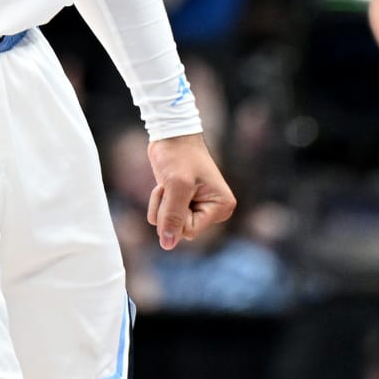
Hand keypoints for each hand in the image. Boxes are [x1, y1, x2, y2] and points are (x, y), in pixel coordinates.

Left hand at [145, 133, 236, 249]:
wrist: (171, 134)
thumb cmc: (178, 155)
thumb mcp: (176, 186)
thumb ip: (172, 217)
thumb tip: (167, 245)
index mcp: (220, 207)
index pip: (189, 231)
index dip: (175, 215)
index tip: (177, 192)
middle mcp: (213, 210)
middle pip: (180, 230)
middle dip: (167, 210)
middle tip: (171, 185)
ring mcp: (198, 207)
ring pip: (169, 225)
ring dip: (161, 205)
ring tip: (168, 183)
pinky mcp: (184, 203)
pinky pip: (164, 216)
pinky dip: (158, 202)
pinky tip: (165, 184)